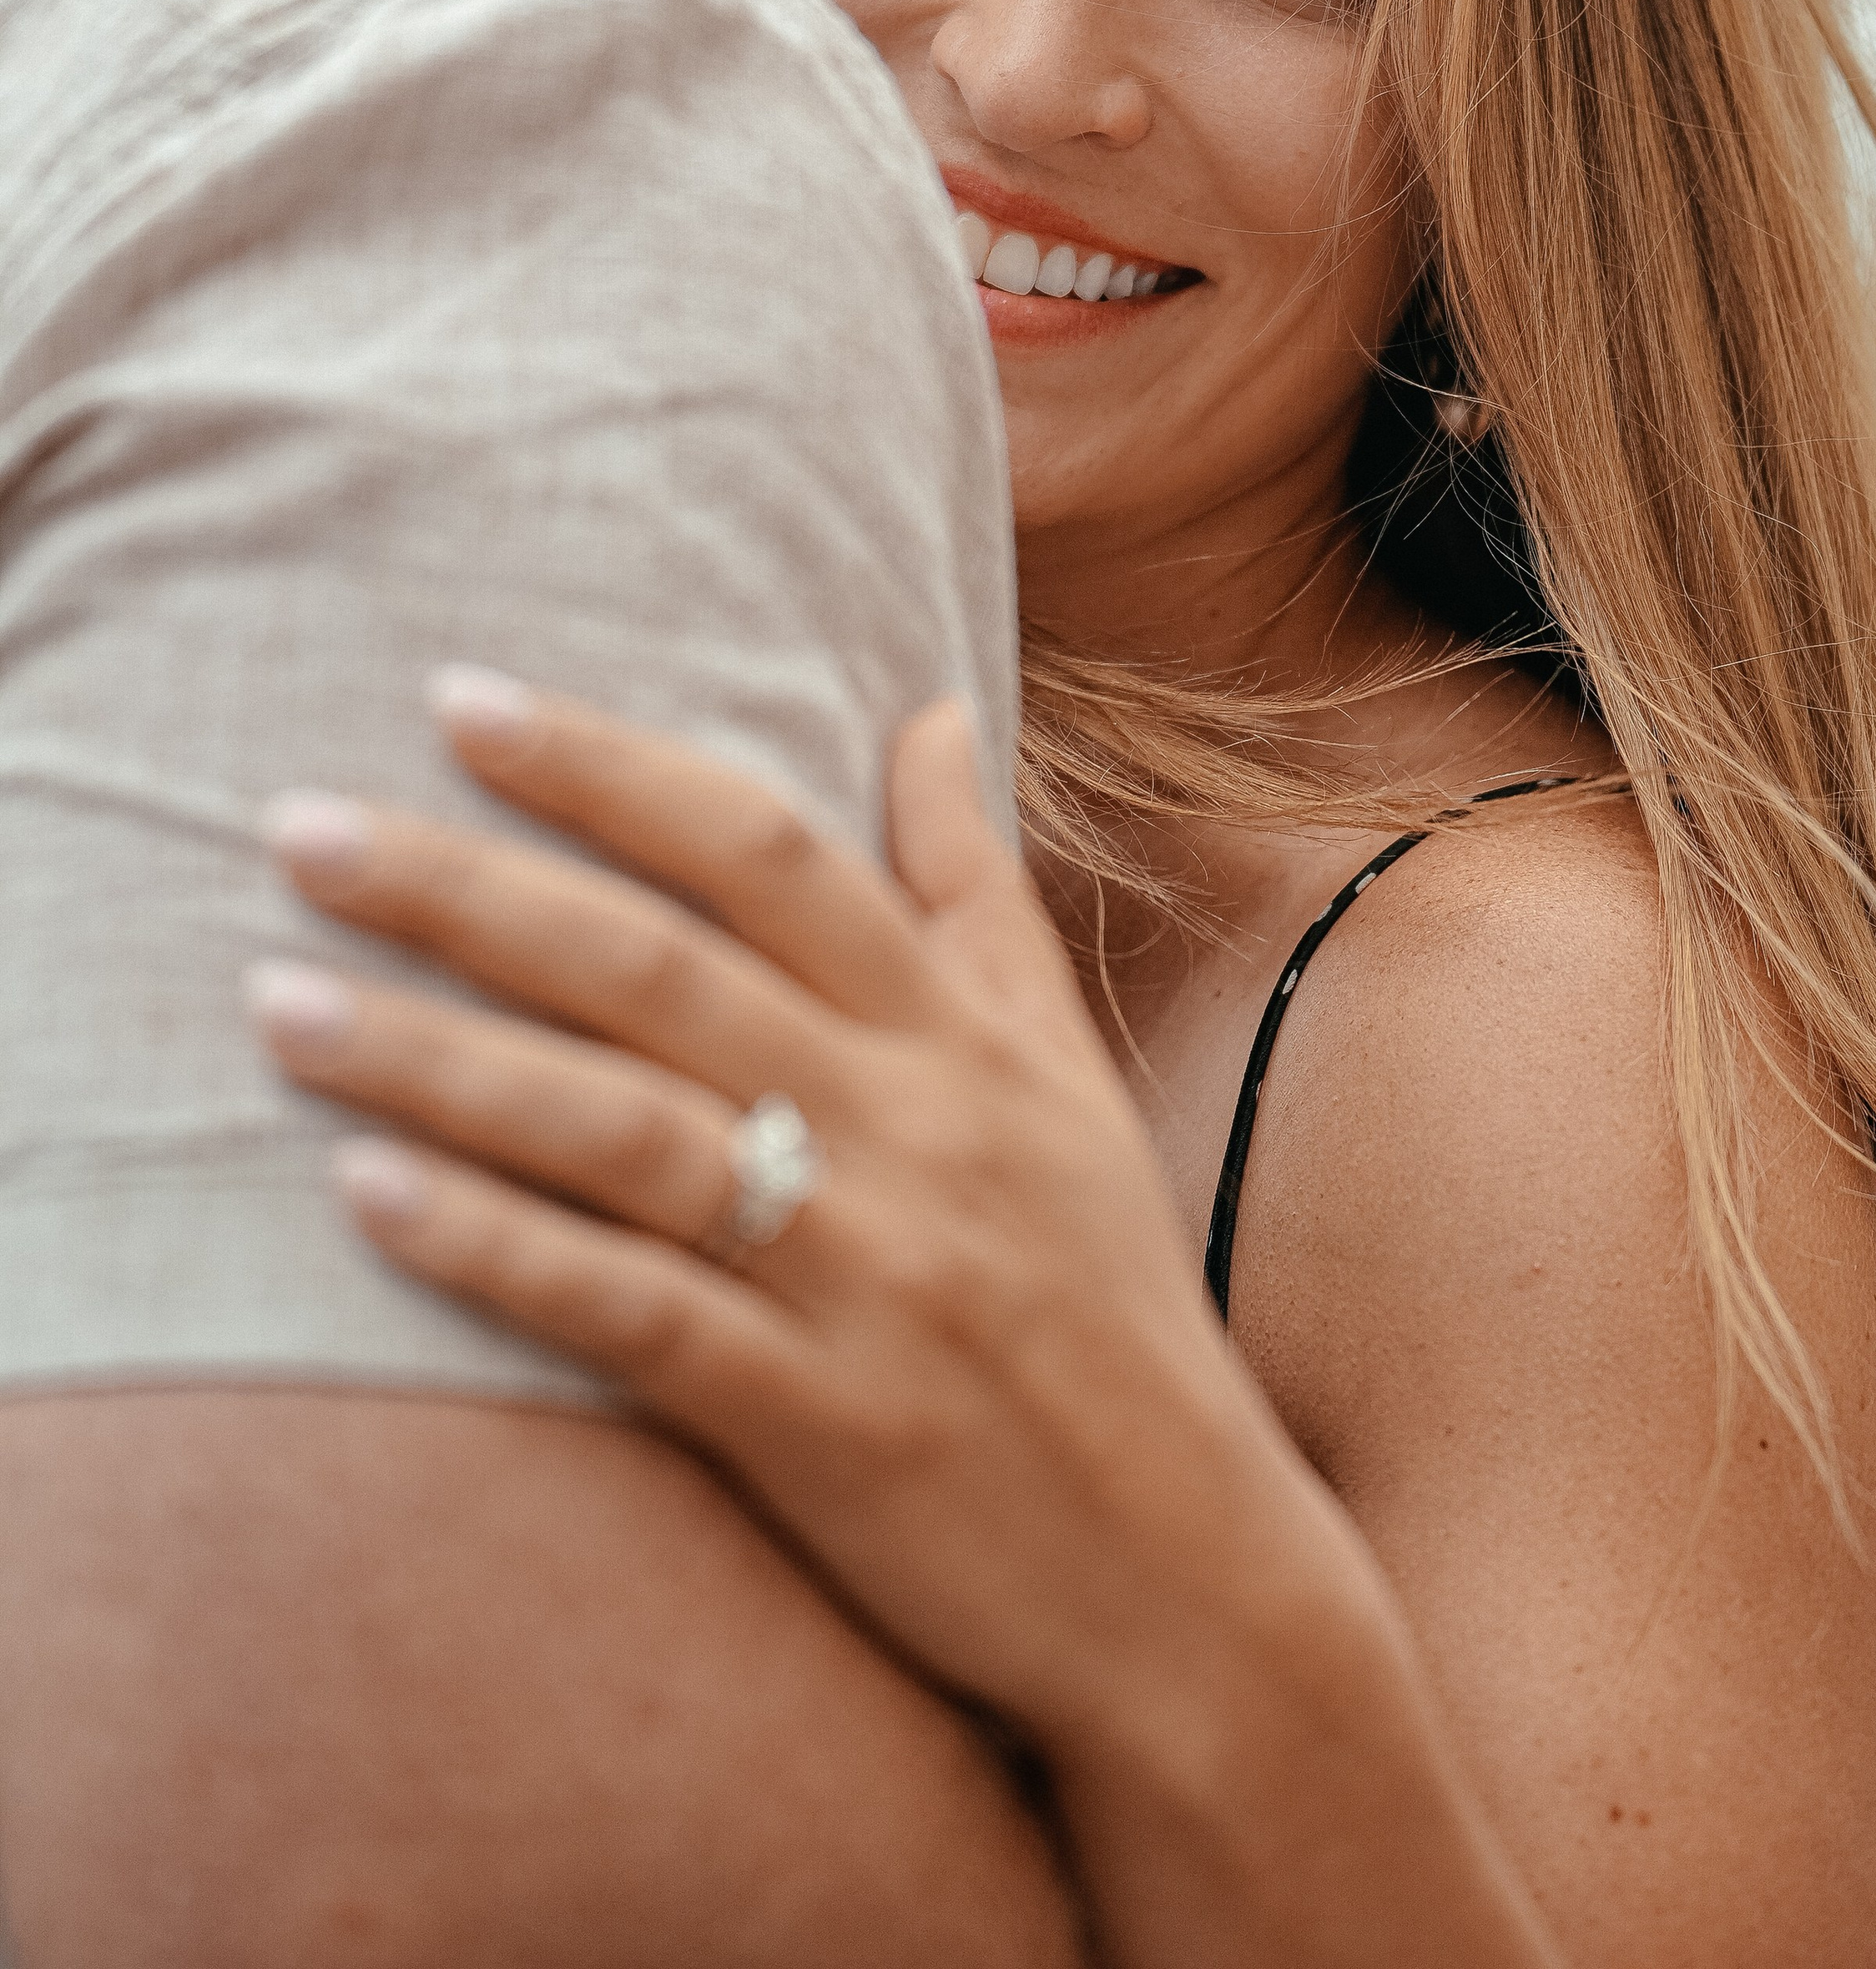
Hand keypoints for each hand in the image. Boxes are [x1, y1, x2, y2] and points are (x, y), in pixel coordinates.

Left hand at [248, 674, 1554, 1968]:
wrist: (1191, 1577)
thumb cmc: (1109, 1301)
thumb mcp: (1063, 1072)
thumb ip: (978, 890)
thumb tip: (934, 704)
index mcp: (958, 1036)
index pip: (767, 851)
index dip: (610, 767)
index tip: (463, 701)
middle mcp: (910, 1130)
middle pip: (661, 970)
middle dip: (469, 888)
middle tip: (299, 829)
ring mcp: (865, 1277)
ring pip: (625, 1133)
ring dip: (439, 1060)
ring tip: (280, 1005)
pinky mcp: (821, 1424)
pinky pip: (635, 1317)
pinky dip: (500, 1250)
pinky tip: (369, 1195)